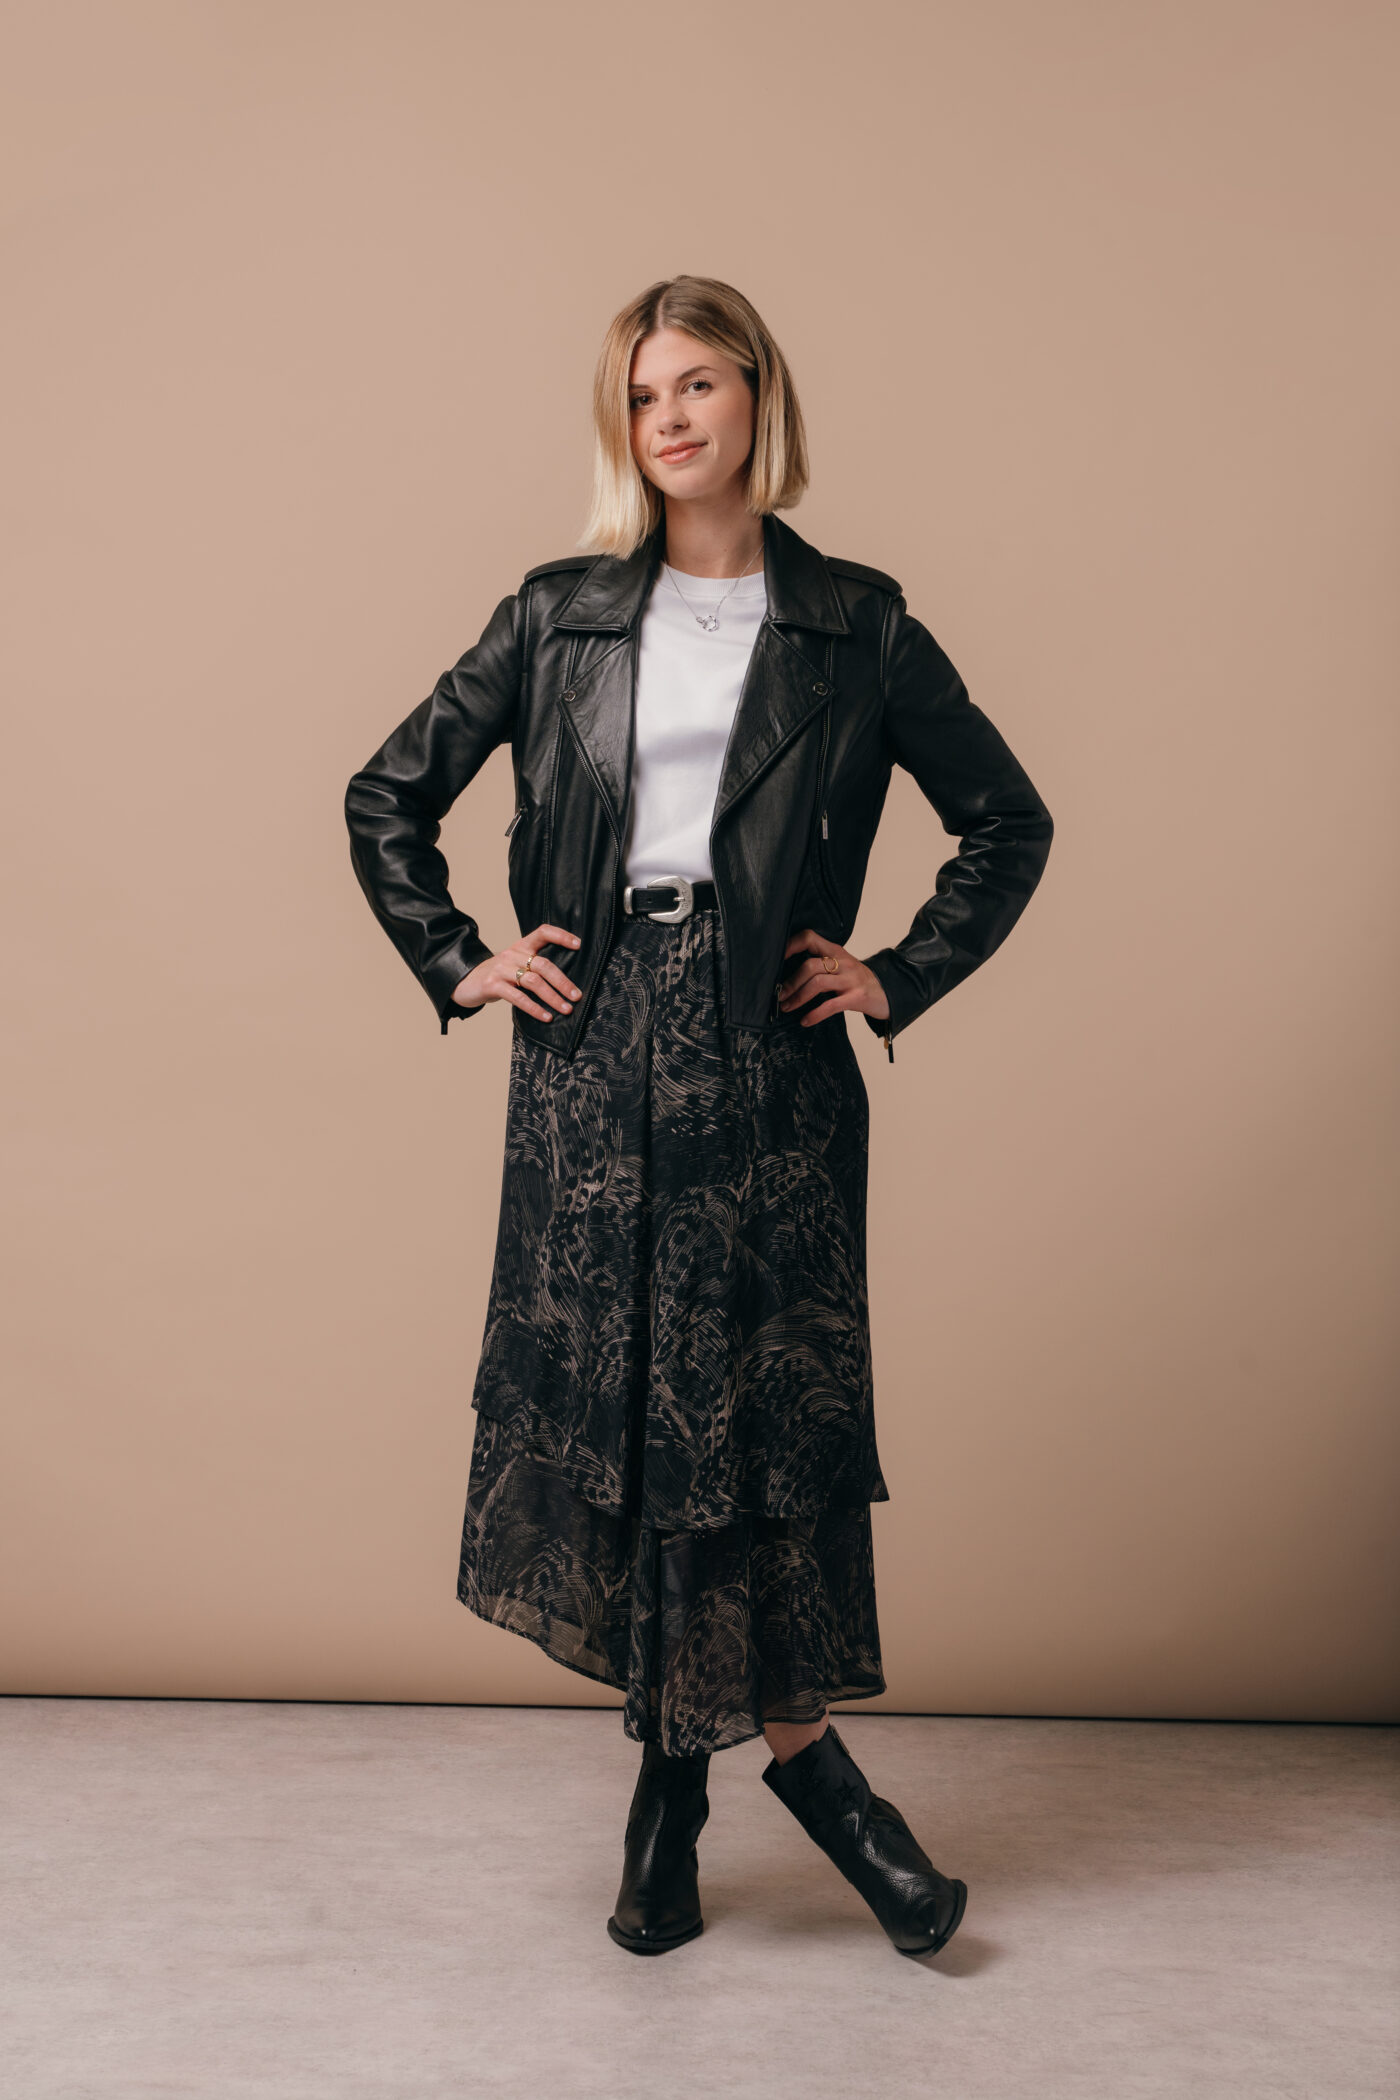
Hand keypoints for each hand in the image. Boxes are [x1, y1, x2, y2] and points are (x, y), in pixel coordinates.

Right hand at [452, 923, 583, 1022]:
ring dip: (552, 997)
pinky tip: (546, 1016)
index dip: (560, 935)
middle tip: (576, 996)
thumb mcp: (515, 964)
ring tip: (566, 1009)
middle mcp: (512, 954)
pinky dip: (535, 1008)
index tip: (578, 945)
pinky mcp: (493, 985)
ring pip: (533, 982)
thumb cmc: (498, 975)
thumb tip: (566, 982)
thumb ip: (534, 966)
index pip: (542, 932)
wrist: (465, 981)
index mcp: (521, 946)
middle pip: (543, 964)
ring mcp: (502, 969)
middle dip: (562, 982)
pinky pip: (518, 997)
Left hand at [778, 928, 889, 1026]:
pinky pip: (831, 1005)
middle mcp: (842, 962)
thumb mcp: (840, 966)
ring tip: (787, 1007)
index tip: (777, 960)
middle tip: (780, 996)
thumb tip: (786, 975)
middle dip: (791, 982)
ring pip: (818, 983)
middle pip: (810, 966)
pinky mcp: (857, 998)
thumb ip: (820, 965)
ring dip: (798, 997)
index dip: (791, 945)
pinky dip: (815, 1014)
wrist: (888, 993)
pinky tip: (805, 1021)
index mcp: (835, 951)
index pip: (809, 937)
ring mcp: (850, 980)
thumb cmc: (857, 981)